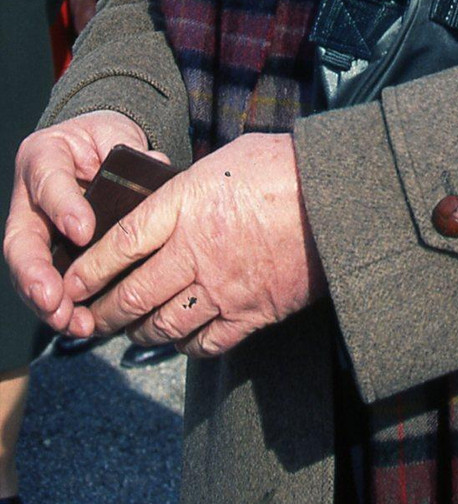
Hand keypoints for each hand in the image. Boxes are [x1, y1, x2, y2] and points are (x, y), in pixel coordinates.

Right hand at [3, 112, 152, 333]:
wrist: (94, 147)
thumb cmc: (103, 140)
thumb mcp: (114, 134)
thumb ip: (130, 153)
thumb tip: (156, 166)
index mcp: (44, 156)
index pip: (48, 181)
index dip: (63, 208)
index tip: (84, 232)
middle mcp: (29, 196)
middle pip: (21, 241)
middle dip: (36, 276)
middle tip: (56, 300)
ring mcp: (34, 228)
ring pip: (29, 271)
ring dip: (48, 303)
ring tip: (71, 323)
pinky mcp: (48, 253)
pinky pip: (48, 283)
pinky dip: (63, 307)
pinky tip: (81, 326)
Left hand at [62, 133, 325, 356]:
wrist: (339, 200)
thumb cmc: (287, 167)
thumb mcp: (228, 157)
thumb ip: (190, 184)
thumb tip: (169, 198)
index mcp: (185, 205)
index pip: (119, 244)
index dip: (88, 268)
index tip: (72, 280)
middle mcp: (195, 251)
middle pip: (131, 294)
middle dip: (103, 310)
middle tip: (89, 315)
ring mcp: (222, 288)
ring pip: (161, 325)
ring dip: (138, 331)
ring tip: (129, 329)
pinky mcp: (250, 314)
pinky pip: (203, 343)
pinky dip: (183, 346)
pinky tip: (178, 339)